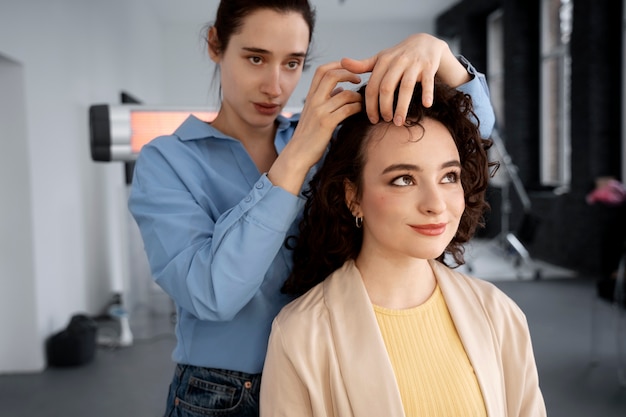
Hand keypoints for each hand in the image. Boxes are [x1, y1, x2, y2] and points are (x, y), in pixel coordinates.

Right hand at [268, 62, 361, 194]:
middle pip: (332, 75)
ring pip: (344, 94)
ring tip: (363, 102)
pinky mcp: (326, 124)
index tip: (351, 70)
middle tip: (359, 80)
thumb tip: (341, 90)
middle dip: (349, 74)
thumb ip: (326, 100)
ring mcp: (319, 112)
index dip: (338, 65)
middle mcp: (314, 101)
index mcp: (310, 97)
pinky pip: (347, 109)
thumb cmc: (309, 136)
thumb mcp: (314, 114)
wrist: (297, 155)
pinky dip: (357, 108)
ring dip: (357, 96)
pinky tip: (361, 111)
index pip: (322, 70)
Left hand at [341, 33, 470, 125]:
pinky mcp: (429, 66)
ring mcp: (414, 63)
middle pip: (387, 87)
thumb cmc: (398, 56)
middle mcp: (397, 61)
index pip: (373, 86)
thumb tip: (342, 62)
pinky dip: (427, 93)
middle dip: (384, 107)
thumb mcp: (380, 59)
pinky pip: (428, 81)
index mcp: (383, 61)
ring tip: (398, 122)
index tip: (372, 119)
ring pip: (406, 87)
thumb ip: (362, 65)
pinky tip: (426, 106)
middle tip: (385, 121)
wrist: (425, 42)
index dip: (371, 105)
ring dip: (402, 106)